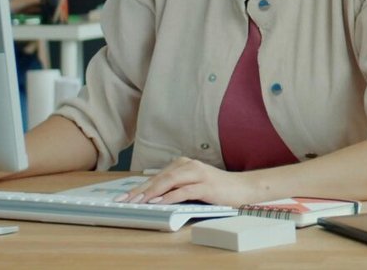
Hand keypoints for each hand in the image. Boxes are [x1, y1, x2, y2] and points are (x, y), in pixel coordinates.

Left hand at [118, 157, 257, 206]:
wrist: (242, 188)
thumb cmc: (215, 189)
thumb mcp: (191, 186)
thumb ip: (174, 188)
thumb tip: (150, 198)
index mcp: (183, 164)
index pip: (156, 176)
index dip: (139, 187)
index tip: (124, 197)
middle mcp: (189, 165)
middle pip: (160, 178)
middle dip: (141, 190)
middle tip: (125, 200)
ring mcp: (199, 174)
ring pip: (170, 181)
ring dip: (152, 192)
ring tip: (138, 201)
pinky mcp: (207, 185)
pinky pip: (185, 190)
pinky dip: (170, 196)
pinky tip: (160, 202)